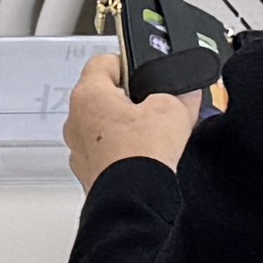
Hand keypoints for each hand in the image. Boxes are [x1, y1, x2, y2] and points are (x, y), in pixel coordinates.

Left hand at [67, 45, 215, 186]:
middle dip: (130, 99)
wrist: (134, 201)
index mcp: (88, 95)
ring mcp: (79, 149)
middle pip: (103, 96)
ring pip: (103, 127)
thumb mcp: (172, 110)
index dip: (128, 62)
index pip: (103, 62)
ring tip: (153, 135)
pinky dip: (122, 152)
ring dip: (125, 128)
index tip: (143, 70)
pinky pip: (106, 153)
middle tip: (155, 104)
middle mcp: (75, 121)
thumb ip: (179, 94)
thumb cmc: (140, 155)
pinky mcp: (89, 173)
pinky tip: (145, 157)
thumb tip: (187, 92)